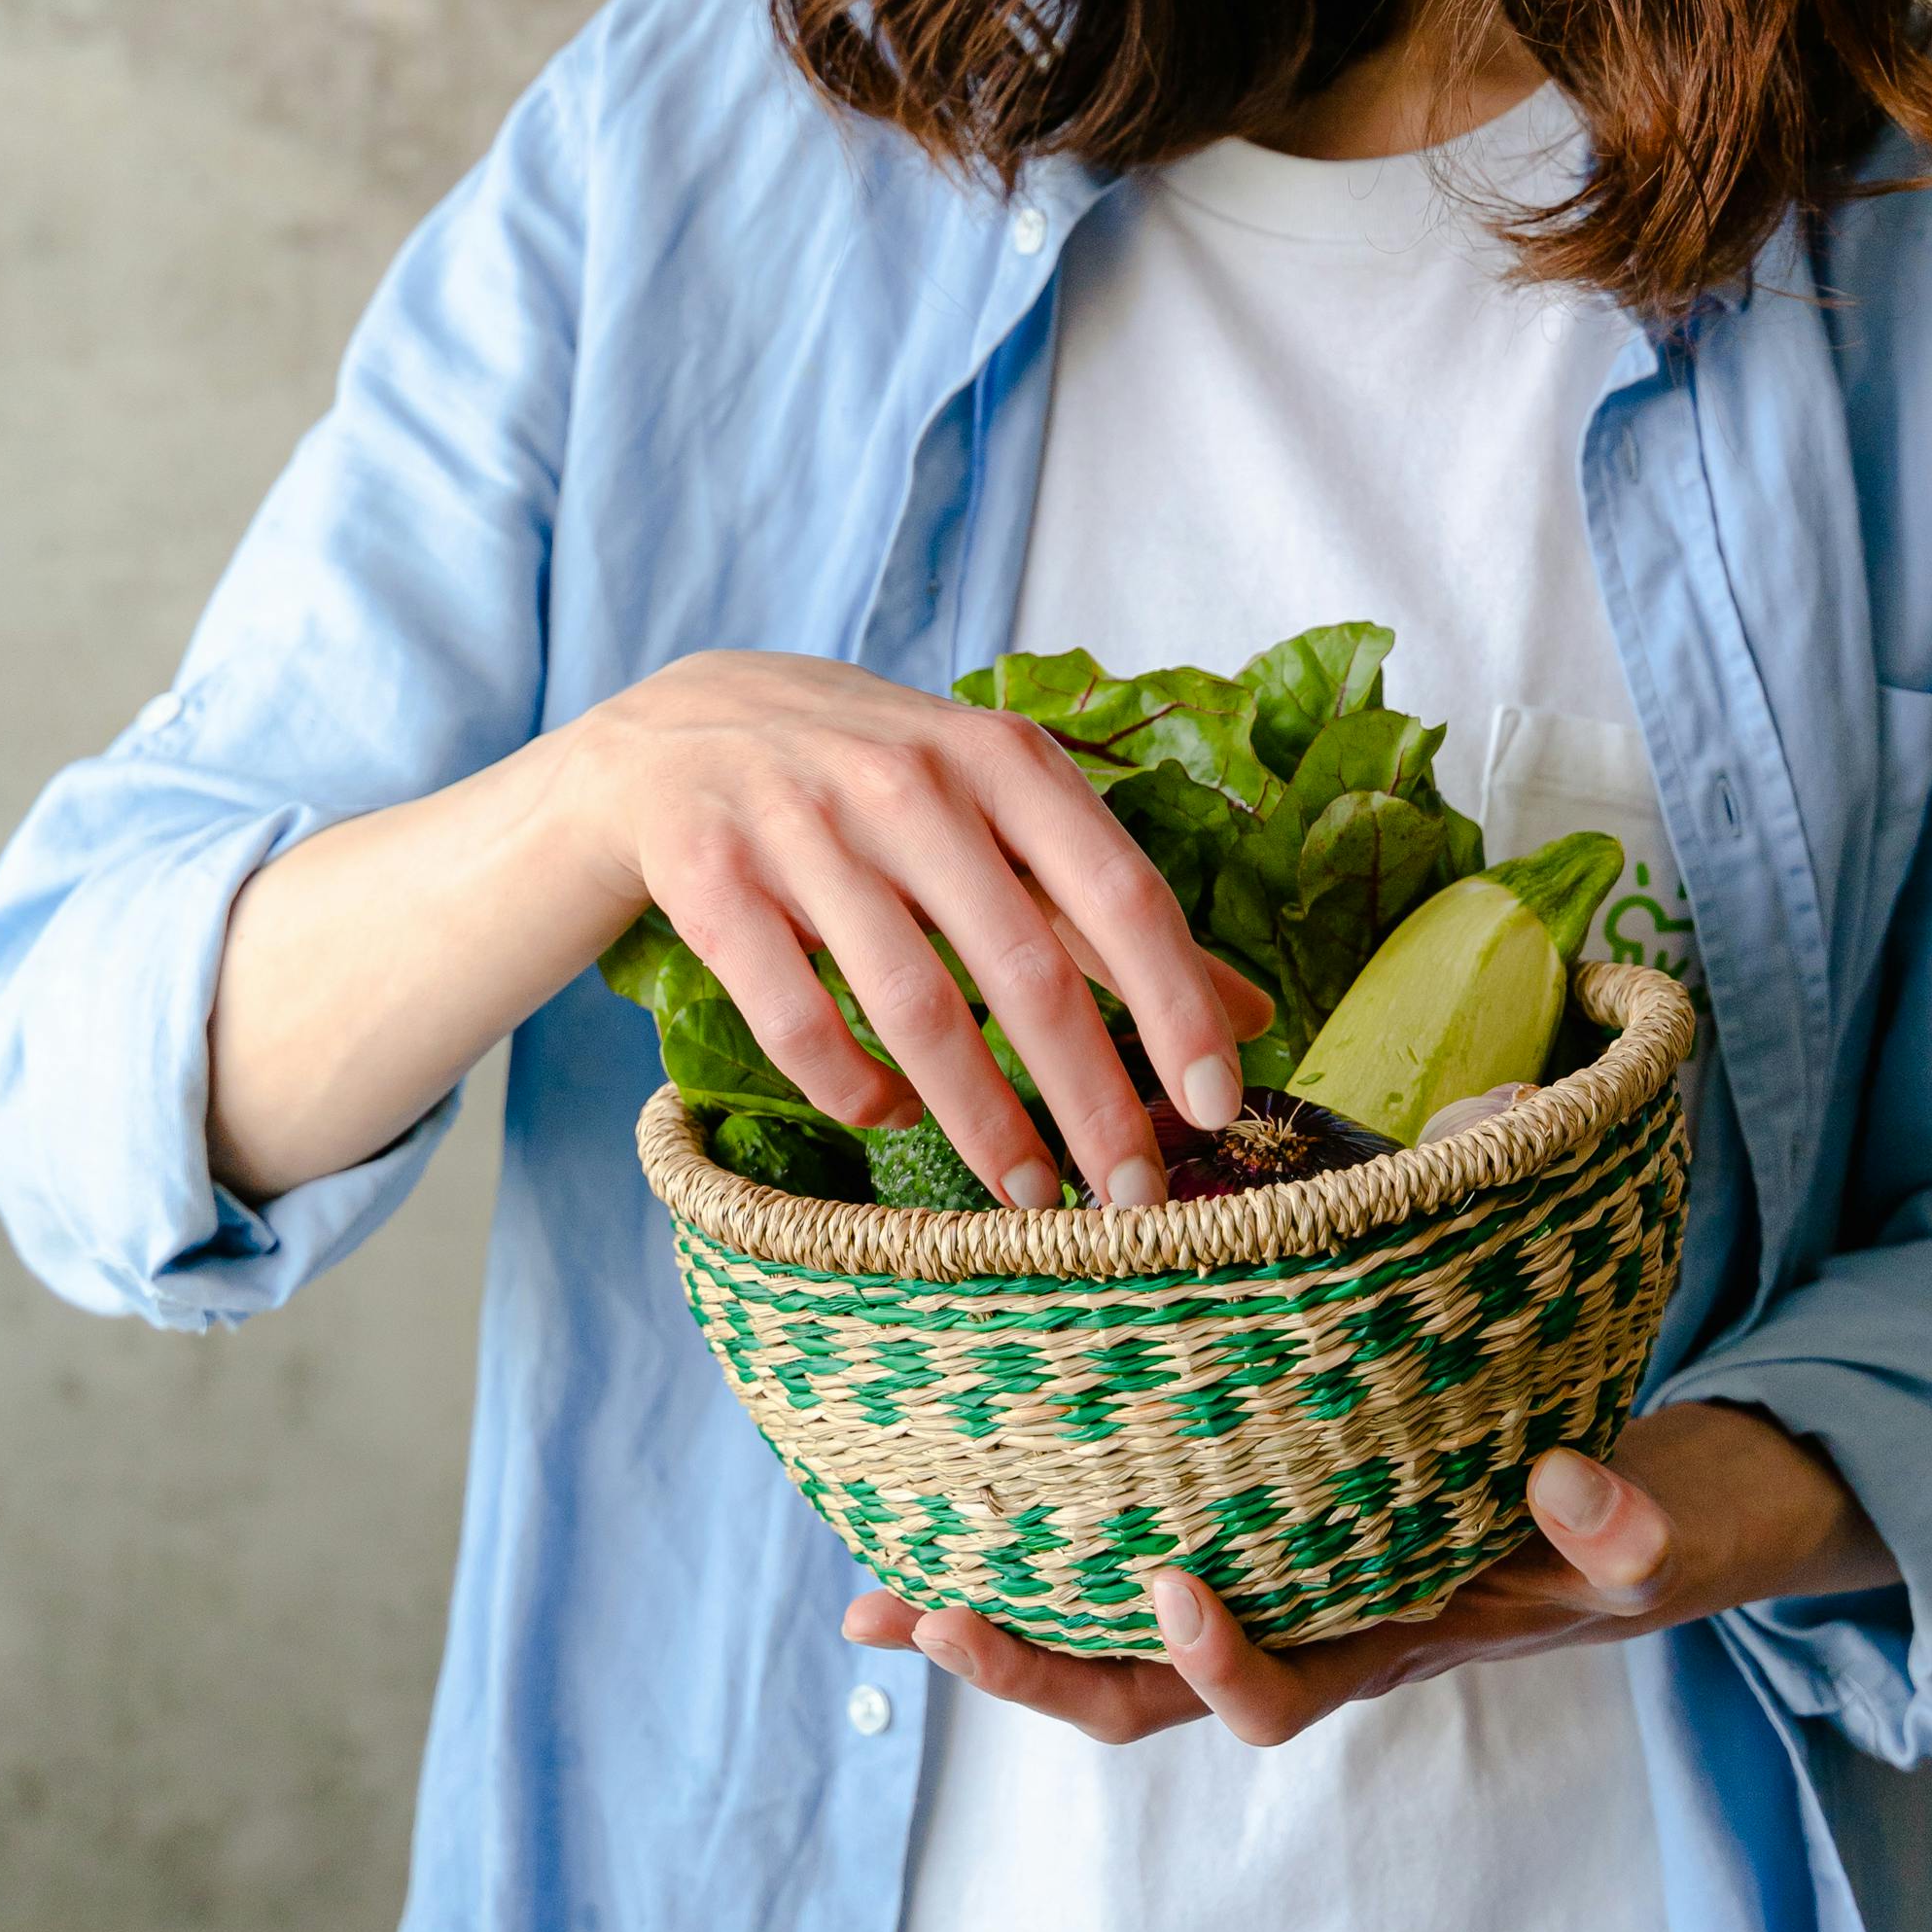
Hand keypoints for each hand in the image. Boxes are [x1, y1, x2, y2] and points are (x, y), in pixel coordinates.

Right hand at [559, 649, 1271, 1205]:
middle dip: (1091, 1099)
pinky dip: (858, 1092)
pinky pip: (798, 1024)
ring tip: (1030, 1197)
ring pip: (913, 1008)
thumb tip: (1252, 1015)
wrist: (679, 733)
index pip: (1117, 889)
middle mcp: (909, 782)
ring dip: (982, 1122)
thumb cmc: (880, 783)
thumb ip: (1110, 910)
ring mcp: (803, 830)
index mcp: (1002, 757)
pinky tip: (895, 1117)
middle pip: (1023, 968)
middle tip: (1134, 1199)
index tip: (1217, 1107)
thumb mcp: (1001, 811)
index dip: (1176, 1003)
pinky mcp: (711, 883)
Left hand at [840, 1402, 1897, 1743]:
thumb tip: (1572, 1482)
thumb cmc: (1638, 1522)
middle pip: (1145, 1702)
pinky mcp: (1257, 1532)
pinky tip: (955, 1505)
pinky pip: (1126, 1566)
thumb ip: (1623, 1519)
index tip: (1170, 1588)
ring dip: (1000, 1627)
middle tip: (928, 1614)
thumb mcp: (1653, 1526)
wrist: (1648, 1510)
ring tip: (884, 1592)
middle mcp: (1309, 1633)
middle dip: (1031, 1672)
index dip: (1213, 1661)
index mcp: (1387, 1640)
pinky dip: (1040, 1555)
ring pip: (1110, 1654)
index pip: (1277, 1692)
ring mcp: (1276, 1593)